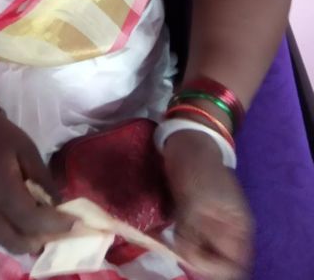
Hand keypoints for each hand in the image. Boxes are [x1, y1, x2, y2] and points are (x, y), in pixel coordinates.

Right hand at [0, 108, 72, 253]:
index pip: (29, 217)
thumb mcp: (29, 151)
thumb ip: (44, 181)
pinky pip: (2, 239)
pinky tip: (33, 228)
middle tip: (63, 229)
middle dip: (44, 239)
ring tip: (49, 229)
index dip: (54, 224)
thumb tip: (61, 209)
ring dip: (32, 242)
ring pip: (11, 245)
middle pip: (19, 240)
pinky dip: (20, 239)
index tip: (76, 223)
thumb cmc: (3, 140)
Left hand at [162, 131, 252, 279]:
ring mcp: (214, 219)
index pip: (233, 264)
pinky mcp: (198, 211)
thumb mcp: (194, 205)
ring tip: (168, 238)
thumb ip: (191, 236)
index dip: (211, 267)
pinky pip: (191, 233)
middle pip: (216, 258)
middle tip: (174, 248)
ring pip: (201, 247)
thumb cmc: (196, 169)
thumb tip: (186, 260)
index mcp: (238, 228)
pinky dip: (180, 235)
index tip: (187, 258)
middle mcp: (229, 228)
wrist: (188, 138)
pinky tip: (166, 230)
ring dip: (185, 247)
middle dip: (195, 257)